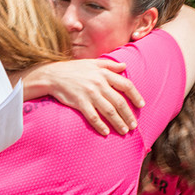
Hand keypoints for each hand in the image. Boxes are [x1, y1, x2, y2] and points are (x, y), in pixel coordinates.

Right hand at [26, 59, 143, 135]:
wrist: (52, 75)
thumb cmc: (74, 69)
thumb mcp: (93, 62)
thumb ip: (110, 64)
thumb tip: (124, 66)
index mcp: (104, 73)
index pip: (126, 85)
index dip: (136, 96)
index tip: (141, 105)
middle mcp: (99, 83)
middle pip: (119, 102)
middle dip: (128, 115)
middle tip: (134, 125)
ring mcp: (89, 94)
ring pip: (109, 111)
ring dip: (118, 122)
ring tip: (124, 130)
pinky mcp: (79, 102)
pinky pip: (93, 116)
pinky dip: (100, 125)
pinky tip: (106, 132)